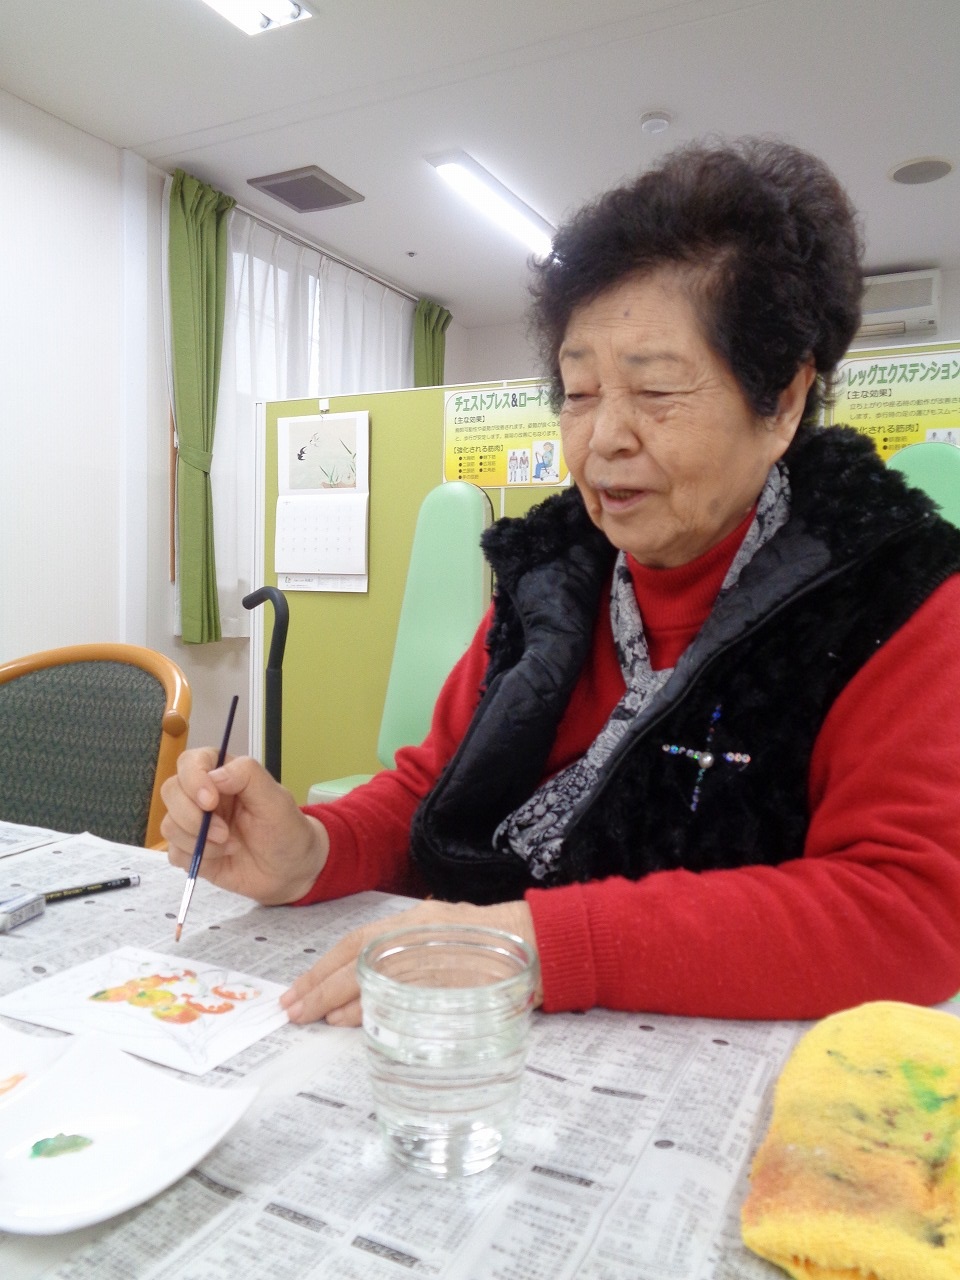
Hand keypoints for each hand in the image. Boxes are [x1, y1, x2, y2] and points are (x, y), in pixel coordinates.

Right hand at [160, 748, 327, 904]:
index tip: (210, 801)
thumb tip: (214, 775)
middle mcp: (204, 796)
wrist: (290, 872)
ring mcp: (195, 824)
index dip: (193, 779)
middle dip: (192, 816)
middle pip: (171, 791)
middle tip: (224, 833)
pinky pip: (173, 853)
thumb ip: (248, 777)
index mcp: (224, 775)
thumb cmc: (286, 830)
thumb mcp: (277, 800)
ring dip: (198, 841)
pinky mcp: (190, 851)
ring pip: (169, 825)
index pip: (191, 762)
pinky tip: (221, 858)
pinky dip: (196, 858)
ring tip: (231, 846)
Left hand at [281, 899, 540, 1026]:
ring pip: (370, 987)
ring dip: (337, 1005)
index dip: (322, 968)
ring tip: (313, 1018)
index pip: (355, 944)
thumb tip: (365, 976)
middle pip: (353, 967)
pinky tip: (350, 1025)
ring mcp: (428, 966)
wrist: (536, 942)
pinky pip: (397, 1006)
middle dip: (318, 990)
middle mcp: (414, 940)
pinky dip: (369, 1016)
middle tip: (291, 1011)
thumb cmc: (489, 937)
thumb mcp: (442, 927)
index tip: (297, 989)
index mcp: (412, 921)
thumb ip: (406, 946)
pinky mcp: (443, 991)